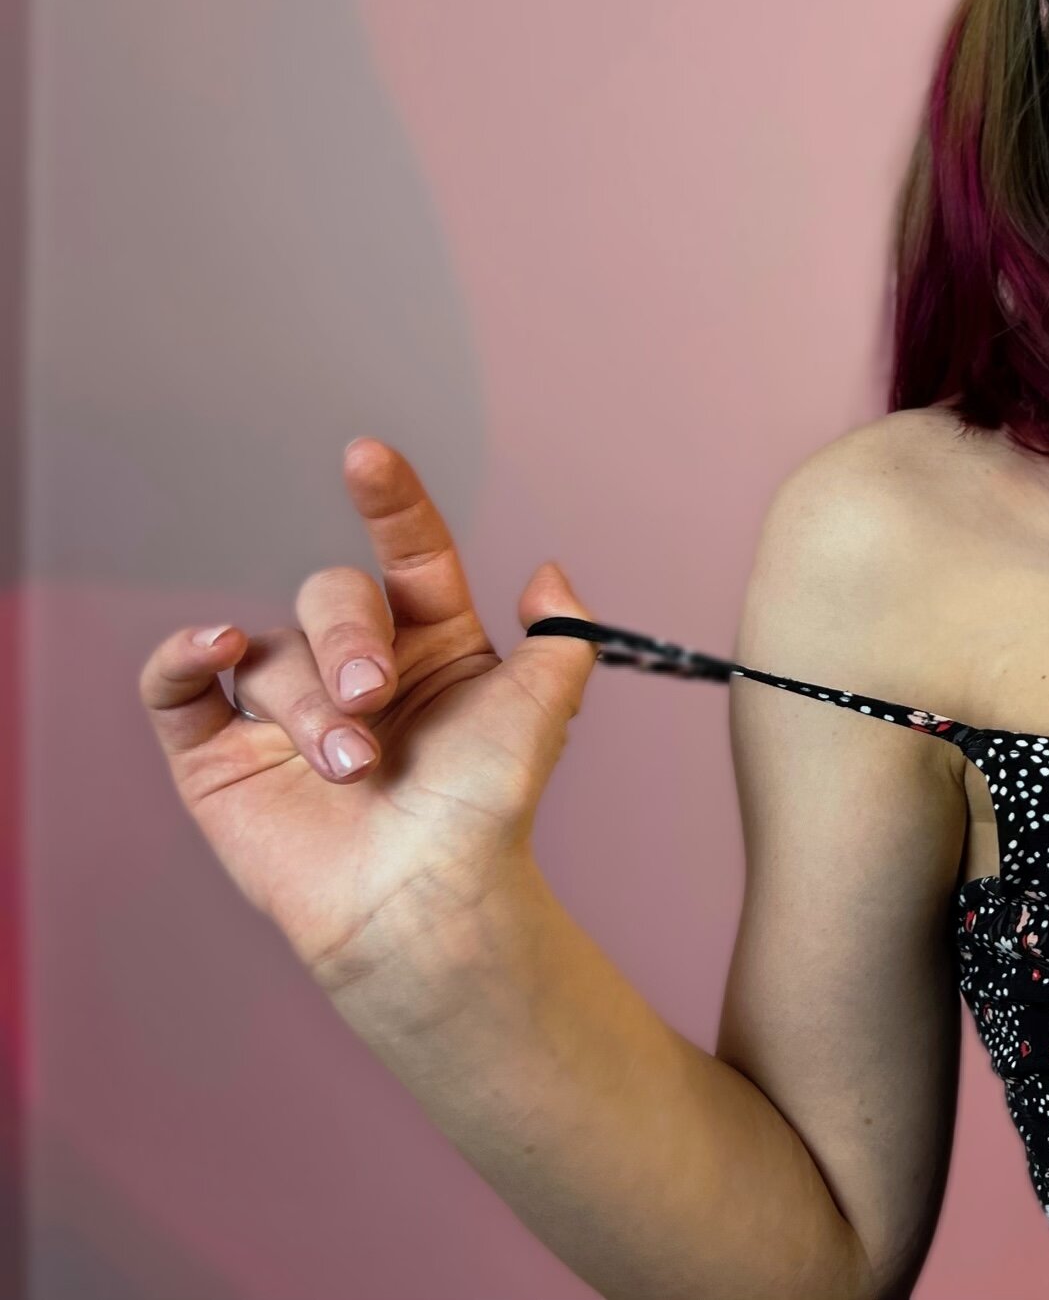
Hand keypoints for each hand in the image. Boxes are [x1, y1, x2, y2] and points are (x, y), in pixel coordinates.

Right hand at [141, 437, 606, 994]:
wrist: (428, 900)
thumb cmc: (487, 808)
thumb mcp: (546, 707)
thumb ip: (562, 631)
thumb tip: (550, 571)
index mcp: (432, 641)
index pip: (409, 550)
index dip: (390, 500)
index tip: (367, 456)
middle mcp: (357, 664)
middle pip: (332, 595)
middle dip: (348, 638)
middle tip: (372, 698)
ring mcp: (285, 708)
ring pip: (271, 652)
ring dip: (308, 704)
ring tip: (351, 766)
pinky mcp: (221, 755)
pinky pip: (178, 686)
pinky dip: (182, 656)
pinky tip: (212, 643)